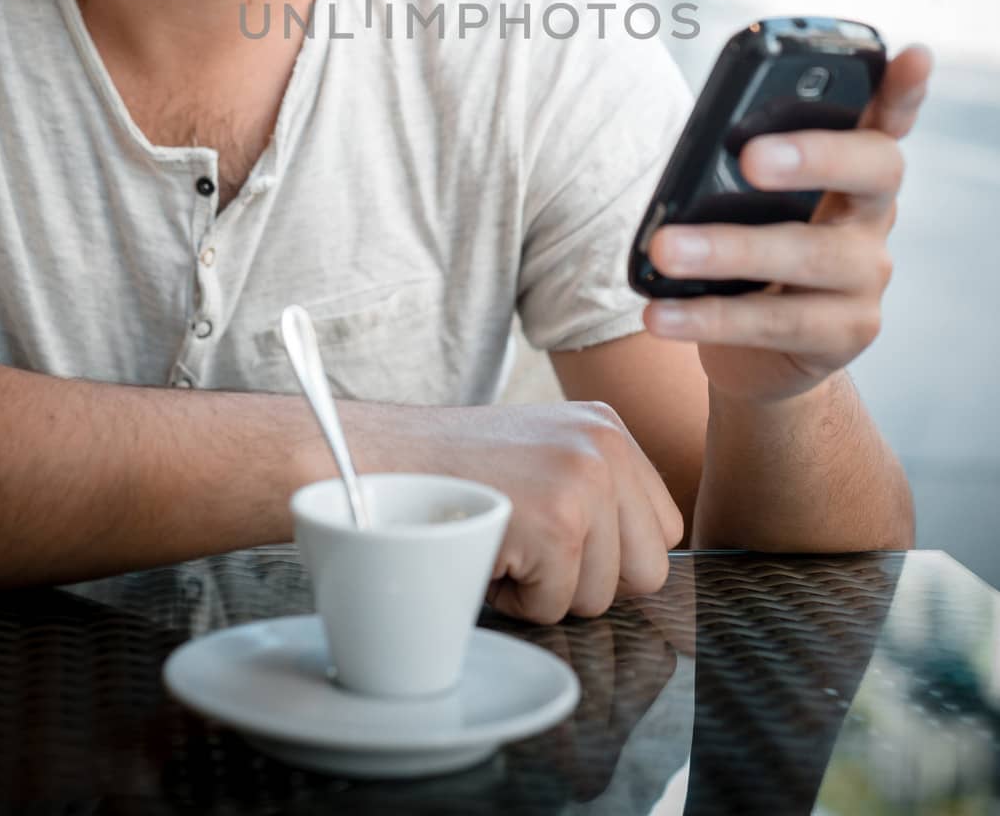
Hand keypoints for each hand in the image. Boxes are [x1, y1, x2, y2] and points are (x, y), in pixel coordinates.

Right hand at [342, 398, 682, 623]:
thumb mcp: (540, 455)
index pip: (662, 531)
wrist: (373, 460)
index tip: (554, 538)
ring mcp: (585, 480)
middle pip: (648, 571)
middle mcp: (606, 445)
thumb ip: (596, 491)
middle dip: (586, 580)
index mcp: (607, 427)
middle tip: (525, 544)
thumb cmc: (448, 472)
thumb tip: (645, 565)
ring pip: (602, 597)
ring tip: (499, 538)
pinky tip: (481, 548)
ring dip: (544, 589)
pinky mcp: (558, 521)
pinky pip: (555, 608)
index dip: (608, 556)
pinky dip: (513, 598)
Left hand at [641, 44, 932, 403]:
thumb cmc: (748, 253)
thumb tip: (696, 154)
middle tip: (750, 157)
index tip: (910, 55)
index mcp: (851, 168)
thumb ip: (736, 167)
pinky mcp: (844, 334)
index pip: (887, 119)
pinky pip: (773, 322)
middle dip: (813, 155)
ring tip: (665, 249)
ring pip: (807, 254)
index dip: (903, 89)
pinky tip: (658, 313)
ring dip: (728, 249)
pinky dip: (707, 317)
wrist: (759, 354)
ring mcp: (866, 276)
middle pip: (871, 171)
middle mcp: (873, 215)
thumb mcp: (745, 202)